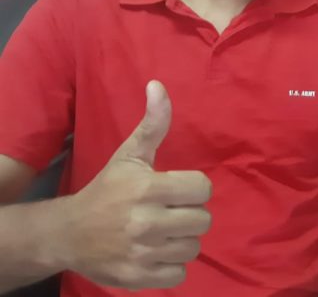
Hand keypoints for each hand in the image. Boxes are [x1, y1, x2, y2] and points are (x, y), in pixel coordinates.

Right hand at [61, 80, 211, 288]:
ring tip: (162, 232)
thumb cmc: (106, 190)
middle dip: (189, 214)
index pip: (202, 188)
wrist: (68, 233)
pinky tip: (155, 252)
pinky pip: (180, 274)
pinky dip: (171, 266)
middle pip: (203, 220)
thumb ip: (152, 123)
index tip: (176, 189)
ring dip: (182, 240)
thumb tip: (158, 85)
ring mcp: (142, 252)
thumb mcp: (129, 155)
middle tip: (169, 211)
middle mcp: (146, 222)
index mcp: (147, 187)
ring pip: (193, 247)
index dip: (193, 188)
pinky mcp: (139, 277)